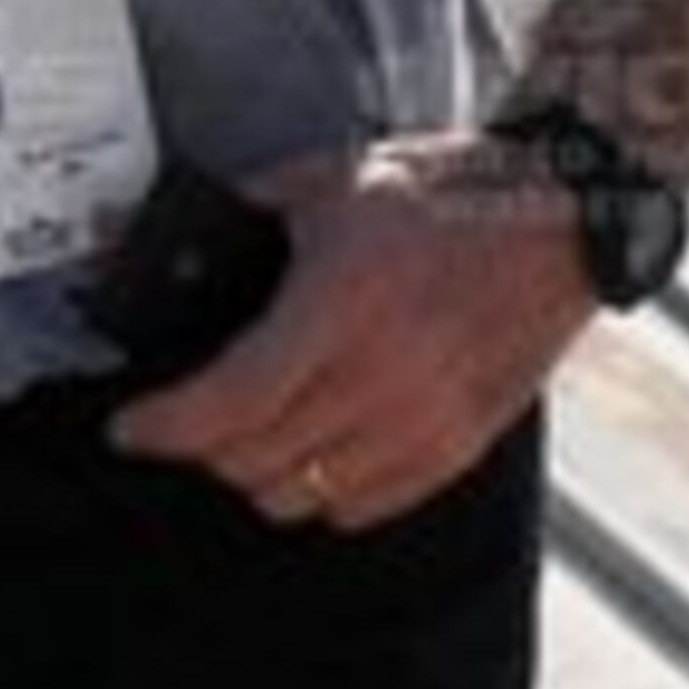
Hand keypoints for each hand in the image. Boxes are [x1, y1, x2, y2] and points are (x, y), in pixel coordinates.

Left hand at [103, 137, 591, 531]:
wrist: (559, 217)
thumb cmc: (450, 194)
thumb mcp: (330, 181)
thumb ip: (249, 207)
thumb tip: (181, 231)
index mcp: (339, 307)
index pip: (228, 403)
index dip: (164, 427)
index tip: (130, 429)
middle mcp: (381, 376)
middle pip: (253, 459)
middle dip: (202, 445)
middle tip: (188, 420)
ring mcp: (424, 420)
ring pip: (302, 495)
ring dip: (258, 473)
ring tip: (248, 436)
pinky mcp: (459, 446)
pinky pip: (362, 507)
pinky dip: (322, 493)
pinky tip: (313, 453)